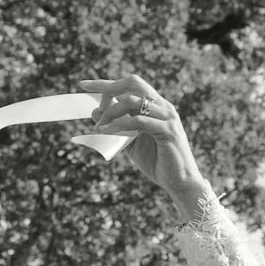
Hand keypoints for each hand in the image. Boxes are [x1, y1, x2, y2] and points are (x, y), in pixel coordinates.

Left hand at [69, 73, 211, 205]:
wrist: (180, 182)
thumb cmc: (158, 162)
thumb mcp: (131, 143)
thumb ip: (117, 128)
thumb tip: (95, 113)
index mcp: (156, 106)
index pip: (130, 85)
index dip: (106, 83)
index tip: (84, 85)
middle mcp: (163, 106)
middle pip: (133, 83)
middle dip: (109, 87)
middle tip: (91, 100)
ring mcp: (167, 117)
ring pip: (133, 101)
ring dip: (111, 111)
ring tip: (99, 126)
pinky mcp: (168, 130)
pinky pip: (138, 121)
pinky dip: (119, 125)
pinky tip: (106, 131)